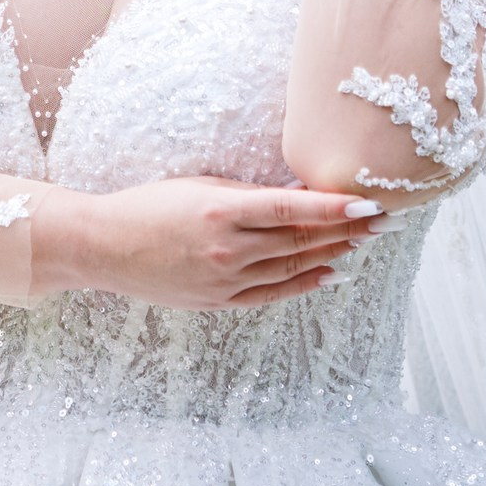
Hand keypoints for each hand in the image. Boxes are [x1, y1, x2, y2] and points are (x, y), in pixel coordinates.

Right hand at [31, 176, 390, 307]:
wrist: (104, 246)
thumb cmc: (147, 205)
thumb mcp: (197, 186)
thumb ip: (246, 193)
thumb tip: (295, 195)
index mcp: (222, 209)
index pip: (292, 208)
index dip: (334, 207)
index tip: (368, 203)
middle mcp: (228, 247)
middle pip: (301, 238)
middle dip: (346, 229)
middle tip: (382, 222)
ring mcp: (225, 278)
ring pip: (292, 266)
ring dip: (332, 253)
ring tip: (362, 242)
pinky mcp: (218, 300)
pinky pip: (272, 293)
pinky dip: (304, 283)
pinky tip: (330, 273)